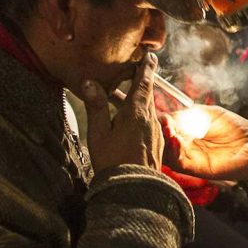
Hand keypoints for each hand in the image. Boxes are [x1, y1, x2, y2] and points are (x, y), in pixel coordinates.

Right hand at [78, 53, 163, 172]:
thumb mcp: (98, 133)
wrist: (134, 191)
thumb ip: (96, 106)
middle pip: (148, 94)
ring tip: (123, 96)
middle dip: (142, 81)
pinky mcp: (157, 145)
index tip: (149, 56)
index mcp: (137, 112)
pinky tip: (129, 121)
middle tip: (135, 70)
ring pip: (148, 109)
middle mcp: (151, 119)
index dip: (146, 67)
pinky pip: (149, 123)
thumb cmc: (113, 161)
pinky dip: (141, 115)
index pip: (144, 82)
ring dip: (138, 100)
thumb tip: (90, 82)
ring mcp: (156, 133)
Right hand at [163, 106, 247, 182]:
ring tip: (168, 129)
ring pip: (167, 153)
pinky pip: (180, 163)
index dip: (162, 120)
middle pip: (162, 141)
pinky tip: (176, 140)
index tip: (162, 113)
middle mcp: (185, 145)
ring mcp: (190, 158)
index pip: (166, 126)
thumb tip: (172, 115)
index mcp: (187, 132)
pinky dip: (174, 152)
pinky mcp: (197, 169)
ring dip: (165, 141)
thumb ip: (192, 113)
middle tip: (162, 122)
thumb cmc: (235, 128)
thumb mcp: (212, 114)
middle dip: (159, 131)